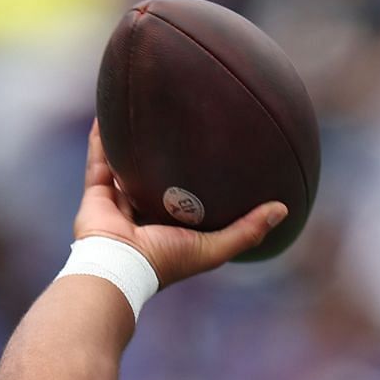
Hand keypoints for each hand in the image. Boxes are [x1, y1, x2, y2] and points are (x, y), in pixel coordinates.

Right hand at [74, 121, 285, 287]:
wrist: (118, 267)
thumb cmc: (165, 261)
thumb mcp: (214, 247)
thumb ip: (246, 230)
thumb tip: (284, 208)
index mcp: (168, 231)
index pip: (184, 203)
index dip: (196, 183)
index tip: (212, 157)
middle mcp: (142, 218)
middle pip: (154, 182)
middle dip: (163, 160)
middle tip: (178, 127)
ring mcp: (117, 206)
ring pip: (124, 169)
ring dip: (129, 144)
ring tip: (140, 113)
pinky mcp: (95, 196)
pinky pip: (99, 162)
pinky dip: (101, 140)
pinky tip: (108, 114)